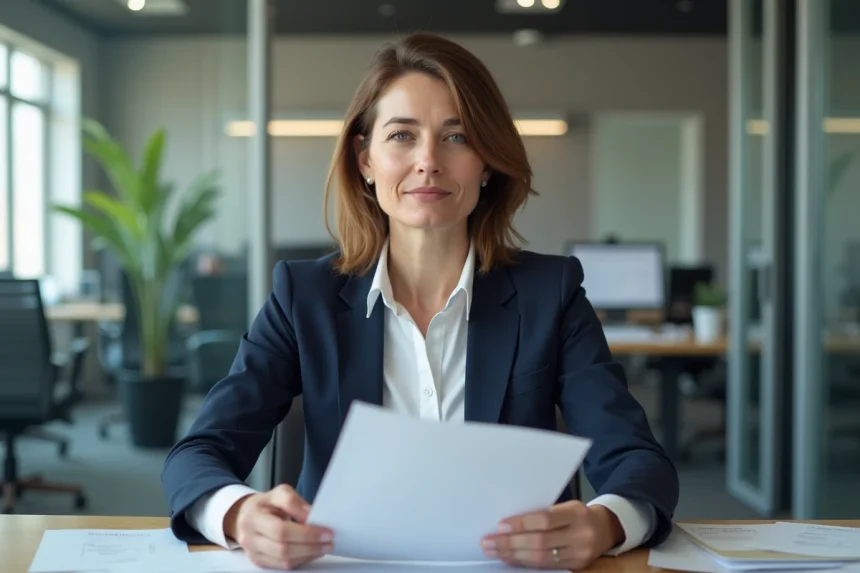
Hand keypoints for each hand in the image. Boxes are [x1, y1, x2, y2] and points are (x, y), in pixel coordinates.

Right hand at [223, 484, 333, 569]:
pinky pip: (282, 566)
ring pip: (283, 560)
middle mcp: (248, 536)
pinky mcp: (259, 561)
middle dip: (310, 545)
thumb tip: (310, 516)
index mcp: (253, 516)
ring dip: (308, 555)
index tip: (326, 531)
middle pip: (283, 547)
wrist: (248, 515)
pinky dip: (301, 560)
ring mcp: (252, 552)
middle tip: (329, 541)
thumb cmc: (266, 504)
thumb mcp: (279, 493)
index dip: (306, 532)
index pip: (281, 529)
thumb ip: (294, 501)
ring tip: (324, 547)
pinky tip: (312, 552)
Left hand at [480, 501, 623, 569]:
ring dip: (513, 556)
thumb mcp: (565, 506)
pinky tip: (510, 559)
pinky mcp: (576, 566)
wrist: (606, 528)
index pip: (545, 520)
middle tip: (489, 542)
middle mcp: (580, 535)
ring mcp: (579, 553)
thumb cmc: (578, 514)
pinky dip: (525, 563)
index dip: (521, 523)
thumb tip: (509, 522)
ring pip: (541, 558)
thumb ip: (543, 513)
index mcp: (576, 513)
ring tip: (494, 551)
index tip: (500, 525)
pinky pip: (546, 567)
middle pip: (540, 542)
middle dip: (511, 543)